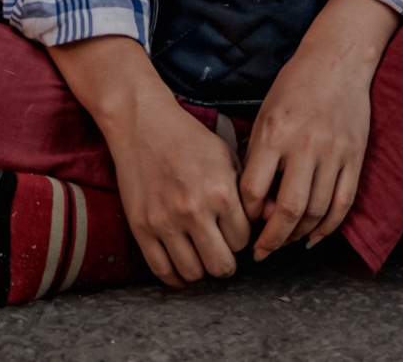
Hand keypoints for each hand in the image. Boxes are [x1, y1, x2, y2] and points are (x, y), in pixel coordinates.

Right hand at [52, 35, 250, 286]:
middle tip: (223, 254)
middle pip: (221, 265)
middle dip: (227, 263)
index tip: (235, 234)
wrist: (143, 125)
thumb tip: (260, 223)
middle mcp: (194, 210)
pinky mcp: (141, 228)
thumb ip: (243, 192)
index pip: (243, 240)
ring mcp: (165, 221)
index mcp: (221, 190)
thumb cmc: (188, 139)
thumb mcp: (227, 157)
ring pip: (193, 273)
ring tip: (202, 257)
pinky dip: (176, 278)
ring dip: (202, 270)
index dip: (242, 240)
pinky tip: (182, 268)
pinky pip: (162, 271)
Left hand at [241, 0, 399, 259]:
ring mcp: (334, 152)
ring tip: (286, 242)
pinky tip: (314, 237)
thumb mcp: (265, 114)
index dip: (247, 215)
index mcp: (275, 133)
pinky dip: (328, 227)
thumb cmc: (294, 87)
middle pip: (287, 209)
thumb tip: (254, 204)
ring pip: (316, 211)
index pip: (254, 190)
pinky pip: (343, 203)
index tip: (243, 223)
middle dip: (272, 239)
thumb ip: (258, 157)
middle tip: (261, 252)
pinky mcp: (354, 156)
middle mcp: (305, 145)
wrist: (337, 62)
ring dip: (299, 235)